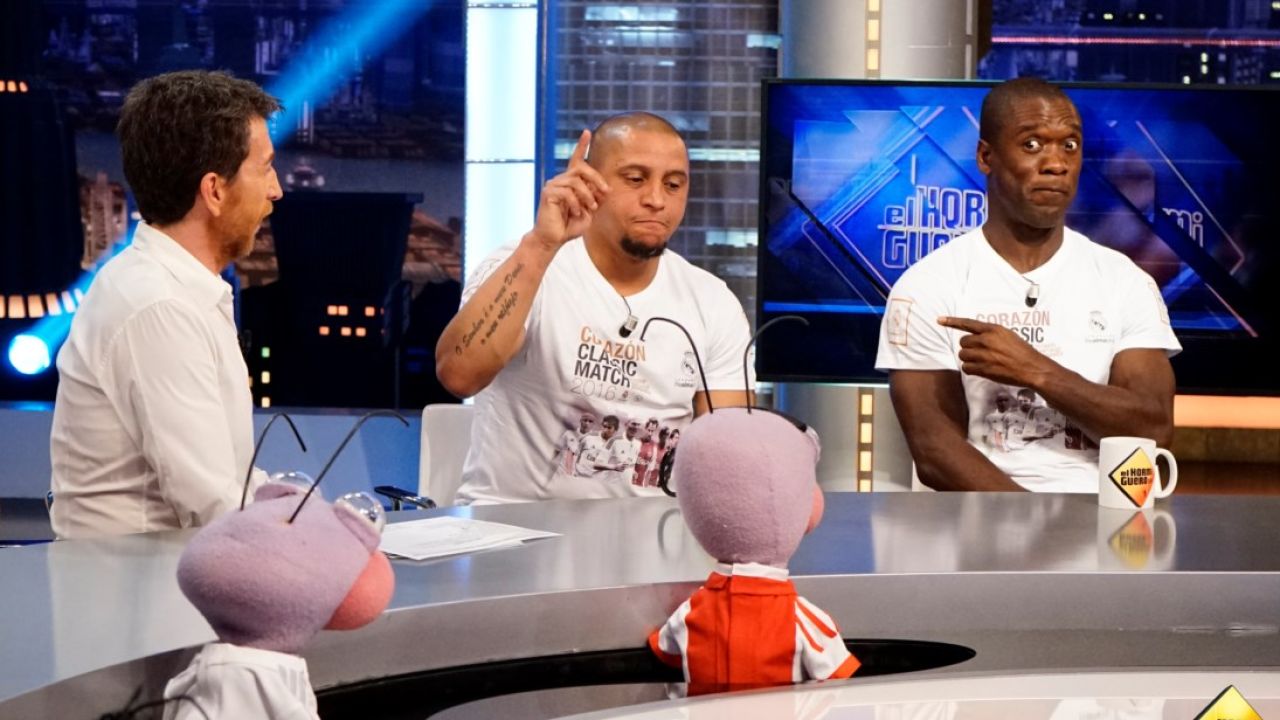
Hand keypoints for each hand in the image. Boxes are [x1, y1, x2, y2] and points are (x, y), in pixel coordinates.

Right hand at [529, 129, 609, 249]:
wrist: (554, 239)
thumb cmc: (570, 226)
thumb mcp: (589, 211)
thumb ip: (596, 198)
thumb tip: (604, 188)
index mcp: (571, 182)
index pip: (576, 160)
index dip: (581, 146)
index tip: (587, 132)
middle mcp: (560, 180)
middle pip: (581, 168)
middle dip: (597, 179)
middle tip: (605, 193)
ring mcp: (553, 185)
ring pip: (576, 181)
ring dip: (588, 196)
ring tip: (590, 209)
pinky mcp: (548, 193)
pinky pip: (567, 192)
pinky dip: (575, 203)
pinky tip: (575, 212)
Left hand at [937, 316, 1055, 387]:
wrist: (1032, 368)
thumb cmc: (1022, 352)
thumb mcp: (1008, 335)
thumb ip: (991, 334)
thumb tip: (976, 337)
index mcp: (993, 329)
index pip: (968, 323)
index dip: (952, 321)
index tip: (939, 320)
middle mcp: (986, 340)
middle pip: (963, 342)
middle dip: (968, 348)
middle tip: (980, 353)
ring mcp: (984, 355)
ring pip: (963, 355)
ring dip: (969, 359)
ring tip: (983, 361)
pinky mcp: (983, 368)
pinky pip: (966, 368)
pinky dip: (971, 369)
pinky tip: (982, 369)